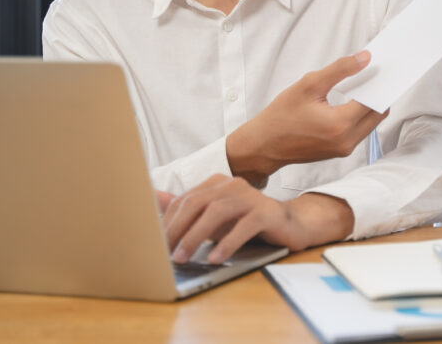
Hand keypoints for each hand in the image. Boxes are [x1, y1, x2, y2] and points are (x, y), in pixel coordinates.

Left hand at [162, 175, 353, 263]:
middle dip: (177, 229)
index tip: (155, 243)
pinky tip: (216, 258)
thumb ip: (185, 208)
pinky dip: (227, 243)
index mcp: (217, 183)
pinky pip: (243, 227)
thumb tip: (152, 197)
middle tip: (165, 252)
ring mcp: (251, 197)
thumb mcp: (213, 217)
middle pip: (197, 203)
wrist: (289, 224)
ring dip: (196, 237)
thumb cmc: (246, 221)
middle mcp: (232, 185)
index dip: (168, 221)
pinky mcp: (266, 213)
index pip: (185, 200)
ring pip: (217, 212)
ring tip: (184, 257)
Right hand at [225, 52, 388, 184]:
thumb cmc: (281, 116)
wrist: (264, 145)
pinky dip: (360, 115)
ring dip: (370, 105)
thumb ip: (340, 70)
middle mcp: (347, 141)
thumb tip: (365, 58)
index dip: (380, 82)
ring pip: (371, 123)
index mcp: (341, 124)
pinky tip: (352, 99)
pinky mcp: (340, 151)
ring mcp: (344, 149)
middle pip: (379, 113)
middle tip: (376, 73)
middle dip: (379, 93)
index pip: (374, 100)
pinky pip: (360, 131)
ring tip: (363, 84)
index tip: (383, 67)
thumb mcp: (309, 85)